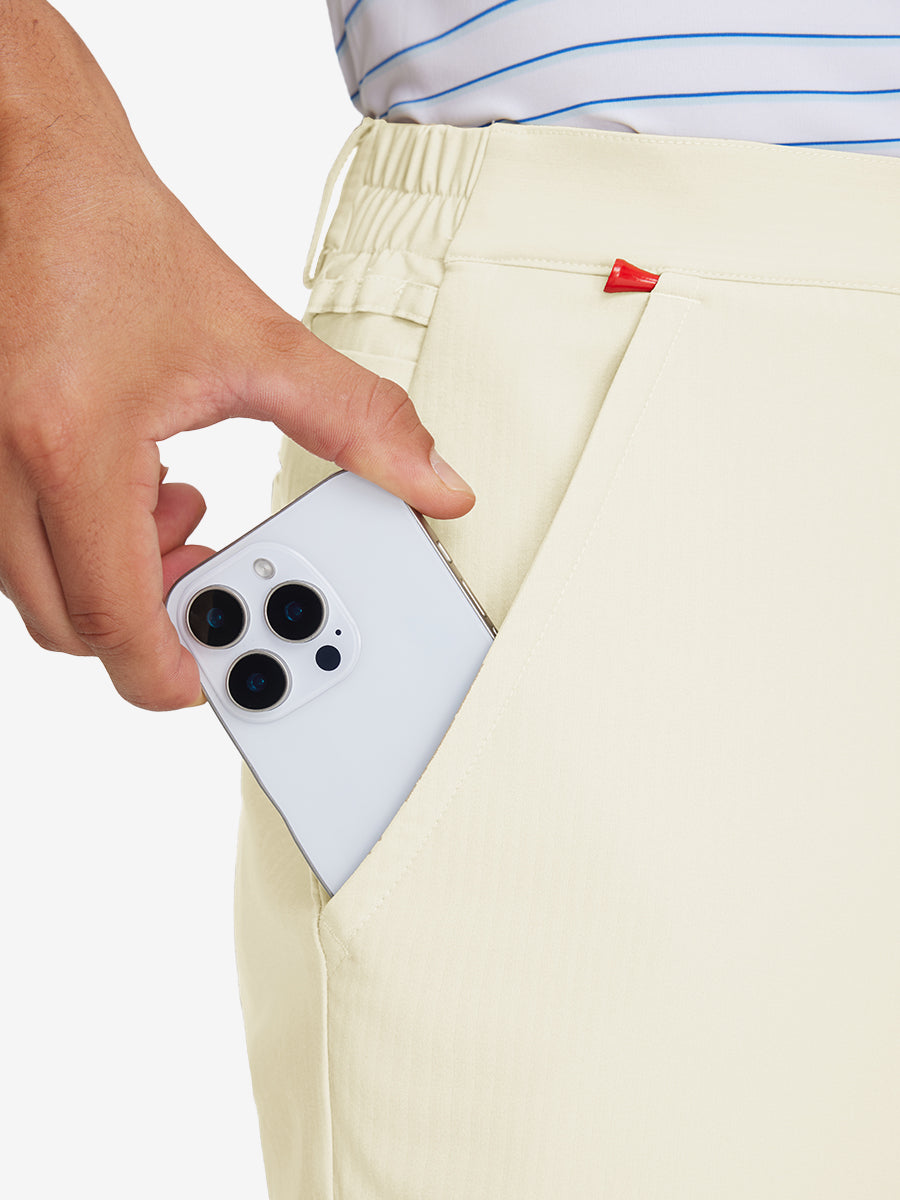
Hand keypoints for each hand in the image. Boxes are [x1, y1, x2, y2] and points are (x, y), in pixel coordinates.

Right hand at [0, 2, 473, 710]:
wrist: (28, 164)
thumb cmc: (118, 237)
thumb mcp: (255, 340)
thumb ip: (357, 423)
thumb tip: (432, 482)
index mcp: (72, 447)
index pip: (112, 620)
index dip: (173, 667)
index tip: (226, 669)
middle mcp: (2, 466)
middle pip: (72, 623)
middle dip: (155, 619)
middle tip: (218, 575)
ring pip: (41, 587)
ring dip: (121, 578)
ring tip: (186, 515)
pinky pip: (23, 543)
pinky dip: (87, 541)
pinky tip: (143, 486)